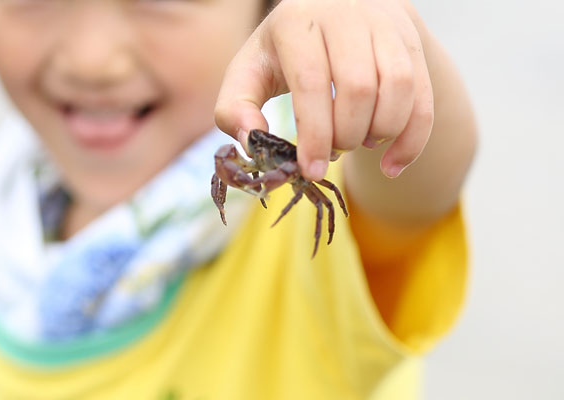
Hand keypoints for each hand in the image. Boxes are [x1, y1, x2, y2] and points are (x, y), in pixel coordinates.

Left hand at [215, 0, 433, 180]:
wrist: (335, 15)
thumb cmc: (286, 54)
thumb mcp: (249, 72)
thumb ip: (235, 108)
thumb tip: (251, 141)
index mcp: (297, 21)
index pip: (312, 82)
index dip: (314, 134)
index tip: (312, 170)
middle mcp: (346, 14)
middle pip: (358, 88)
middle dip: (345, 135)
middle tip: (333, 150)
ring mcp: (385, 25)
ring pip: (398, 88)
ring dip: (380, 133)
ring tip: (359, 143)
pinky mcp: (411, 42)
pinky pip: (424, 96)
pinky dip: (412, 140)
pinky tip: (392, 164)